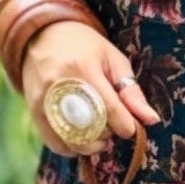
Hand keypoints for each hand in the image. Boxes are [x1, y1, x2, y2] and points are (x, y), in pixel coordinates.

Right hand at [21, 18, 160, 148]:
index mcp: (83, 69)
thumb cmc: (85, 47)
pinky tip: (80, 138)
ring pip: (70, 140)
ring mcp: (43, 100)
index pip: (110, 110)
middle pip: (89, 129)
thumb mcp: (113, 60)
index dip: (126, 126)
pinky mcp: (33, 111)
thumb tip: (151, 120)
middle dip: (106, 136)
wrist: (42, 35)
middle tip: (112, 127)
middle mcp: (59, 86)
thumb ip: (131, 91)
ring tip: (97, 134)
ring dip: (89, 145)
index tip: (129, 127)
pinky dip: (71, 147)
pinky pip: (53, 142)